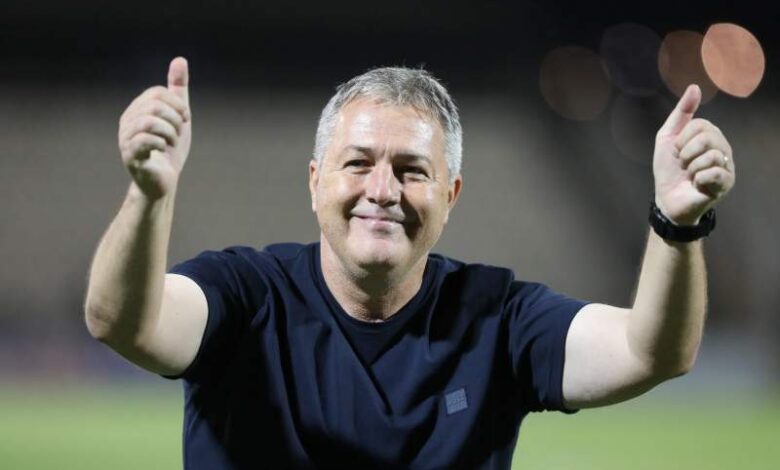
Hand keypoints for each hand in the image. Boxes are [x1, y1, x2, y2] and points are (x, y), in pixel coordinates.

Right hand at [118, 57, 190, 199]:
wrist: (165, 181)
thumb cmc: (170, 149)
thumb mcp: (179, 116)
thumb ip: (178, 90)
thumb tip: (180, 60)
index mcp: (137, 110)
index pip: (156, 93)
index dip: (177, 103)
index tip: (185, 118)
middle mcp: (127, 122)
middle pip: (153, 105)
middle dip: (175, 118)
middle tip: (180, 132)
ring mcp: (126, 139)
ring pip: (149, 122)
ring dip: (170, 132)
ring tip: (172, 142)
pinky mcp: (130, 157)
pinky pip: (143, 141)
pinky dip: (161, 143)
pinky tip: (164, 149)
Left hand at [653, 85, 734, 225]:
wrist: (666, 199)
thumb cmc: (668, 169)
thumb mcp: (667, 138)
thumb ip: (682, 113)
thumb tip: (695, 87)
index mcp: (710, 136)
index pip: (700, 125)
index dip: (682, 140)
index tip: (676, 152)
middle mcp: (722, 148)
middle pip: (707, 137)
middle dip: (686, 152)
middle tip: (683, 164)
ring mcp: (726, 166)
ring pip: (711, 155)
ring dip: (691, 167)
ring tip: (689, 175)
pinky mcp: (726, 183)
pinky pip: (714, 173)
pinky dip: (698, 178)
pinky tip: (697, 184)